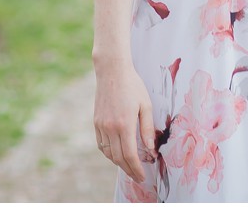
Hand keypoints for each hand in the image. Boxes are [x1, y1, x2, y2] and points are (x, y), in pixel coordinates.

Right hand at [92, 63, 155, 183]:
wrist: (112, 71)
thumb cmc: (132, 85)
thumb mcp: (146, 105)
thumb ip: (148, 129)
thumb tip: (150, 149)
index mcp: (125, 124)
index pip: (129, 155)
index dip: (136, 169)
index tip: (142, 176)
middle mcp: (110, 128)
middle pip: (118, 158)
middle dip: (128, 170)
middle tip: (137, 176)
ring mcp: (101, 125)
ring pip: (108, 153)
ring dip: (118, 163)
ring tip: (128, 166)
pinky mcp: (96, 122)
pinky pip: (101, 144)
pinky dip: (109, 153)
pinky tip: (116, 153)